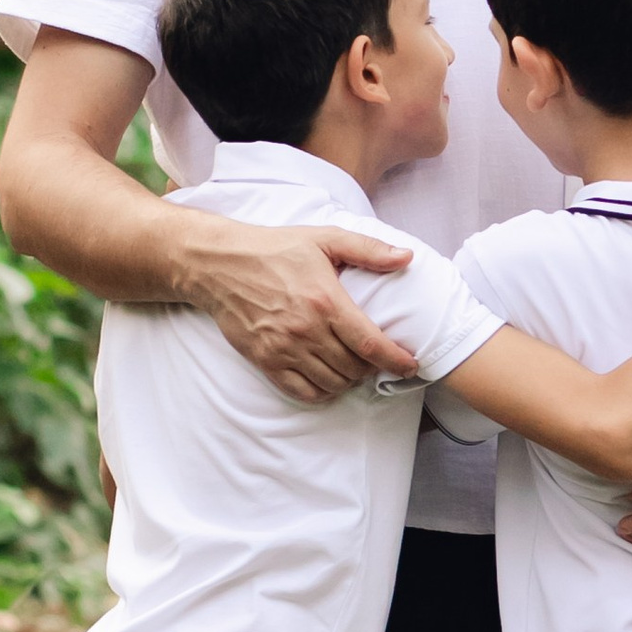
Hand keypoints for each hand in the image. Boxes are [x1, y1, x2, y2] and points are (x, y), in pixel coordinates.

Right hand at [183, 215, 418, 404]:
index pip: (370, 344)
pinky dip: (321, 392)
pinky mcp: (265, 360)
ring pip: (331, 383)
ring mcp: (284, 348)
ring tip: (352, 366)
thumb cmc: (274, 249)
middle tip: (375, 358)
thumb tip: (407, 258)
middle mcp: (306, 329)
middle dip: (372, 368)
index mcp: (326, 300)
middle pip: (353, 368)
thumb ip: (368, 250)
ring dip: (348, 380)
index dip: (396, 360)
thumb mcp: (324, 239)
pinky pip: (302, 392)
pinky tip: (327, 379)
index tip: (411, 365)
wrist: (221, 264)